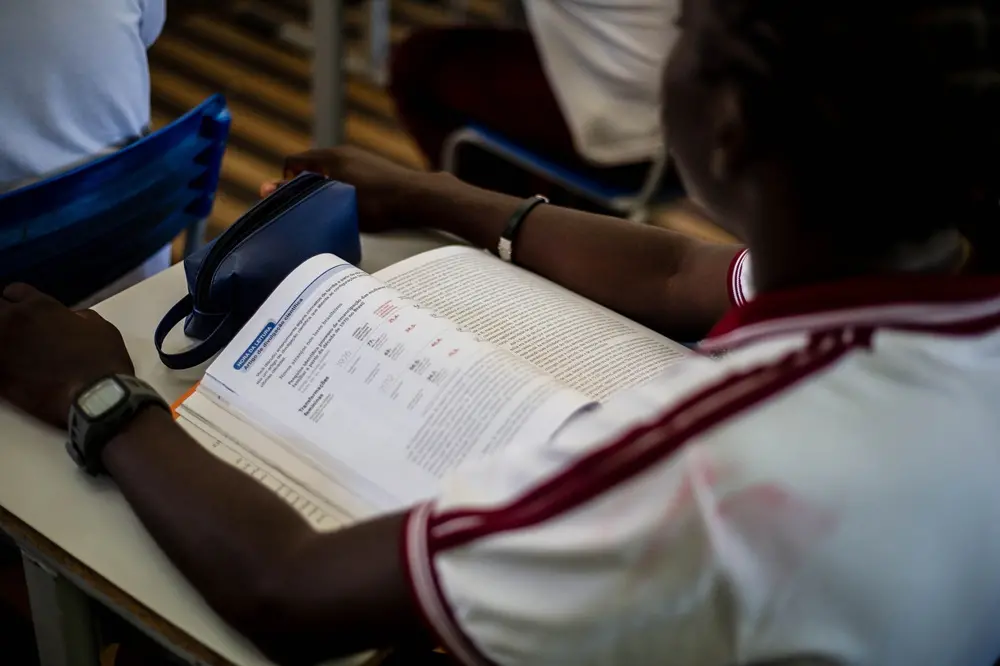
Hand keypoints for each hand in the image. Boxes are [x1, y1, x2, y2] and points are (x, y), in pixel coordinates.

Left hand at [0, 284, 133, 426]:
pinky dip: (0, 363)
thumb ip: (80, 317)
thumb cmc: (103, 359)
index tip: (26, 312)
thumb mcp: (101, 328)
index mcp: (40, 306)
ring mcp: (2, 348)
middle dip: (3, 316)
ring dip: (2, 340)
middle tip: (15, 330)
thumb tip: (72, 318)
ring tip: (12, 350)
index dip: (20, 301)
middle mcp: (14, 321)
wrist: (96, 397)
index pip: (14, 291)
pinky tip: (10, 368)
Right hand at [260, 146, 425, 232]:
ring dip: (325, 191)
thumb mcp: (333, 200)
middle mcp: (344, 153)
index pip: (293, 163)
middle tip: (308, 211)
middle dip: (305, 189)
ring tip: (329, 213)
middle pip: (311, 168)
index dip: (285, 183)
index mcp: (329, 156)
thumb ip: (300, 194)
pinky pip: (347, 178)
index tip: (290, 203)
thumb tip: (266, 188)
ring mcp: (361, 160)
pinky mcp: (374, 169)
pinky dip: (341, 191)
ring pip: (330, 175)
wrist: (418, 198)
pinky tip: (351, 210)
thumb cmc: (376, 202)